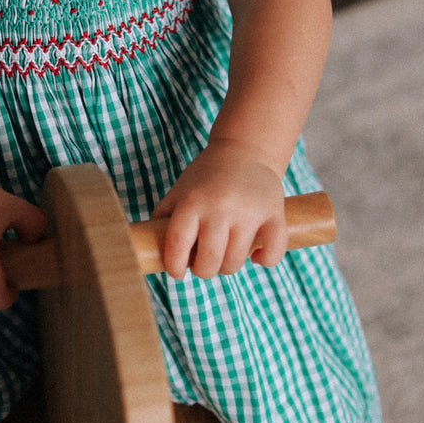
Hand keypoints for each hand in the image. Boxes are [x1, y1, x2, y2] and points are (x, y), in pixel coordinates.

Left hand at [152, 140, 287, 279]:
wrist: (245, 150)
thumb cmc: (206, 177)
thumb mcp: (180, 190)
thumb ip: (163, 218)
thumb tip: (148, 249)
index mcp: (192, 202)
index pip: (178, 245)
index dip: (174, 266)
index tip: (177, 272)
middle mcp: (220, 207)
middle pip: (208, 261)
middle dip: (203, 270)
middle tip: (204, 263)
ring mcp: (249, 211)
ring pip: (235, 262)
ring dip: (228, 267)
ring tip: (225, 255)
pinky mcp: (274, 213)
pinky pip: (273, 251)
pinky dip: (266, 261)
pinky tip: (256, 257)